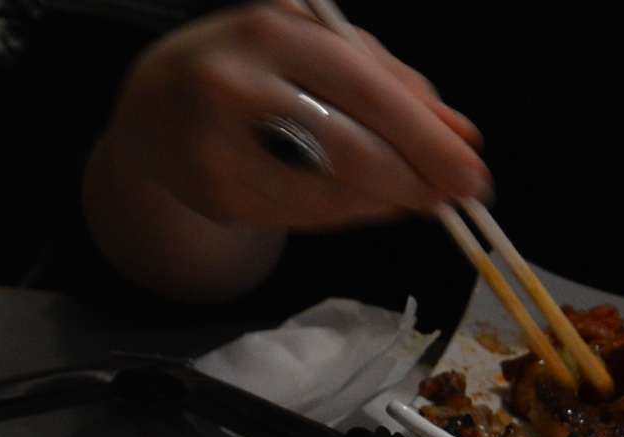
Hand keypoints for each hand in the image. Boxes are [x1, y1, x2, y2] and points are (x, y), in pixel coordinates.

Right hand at [83, 0, 486, 300]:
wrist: (150, 102)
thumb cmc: (252, 60)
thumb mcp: (315, 41)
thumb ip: (388, 76)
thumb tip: (460, 134)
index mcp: (270, 32)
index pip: (366, 91)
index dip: (425, 138)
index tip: (472, 169)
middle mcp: (234, 90)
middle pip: (347, 153)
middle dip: (412, 181)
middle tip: (453, 197)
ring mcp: (216, 151)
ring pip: (325, 196)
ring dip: (382, 203)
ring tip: (411, 196)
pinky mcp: (212, 198)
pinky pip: (298, 217)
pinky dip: (342, 214)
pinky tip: (360, 200)